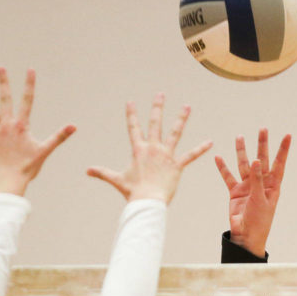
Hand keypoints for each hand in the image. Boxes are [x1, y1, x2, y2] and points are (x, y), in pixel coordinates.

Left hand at [0, 67, 75, 195]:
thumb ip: (59, 137)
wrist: (8, 180)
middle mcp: (6, 125)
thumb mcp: (45, 151)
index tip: (30, 70)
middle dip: (3, 83)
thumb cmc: (27, 167)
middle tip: (0, 68)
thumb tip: (73, 127)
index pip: (27, 100)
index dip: (29, 84)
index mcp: (21, 125)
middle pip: (5, 100)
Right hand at [87, 94, 211, 203]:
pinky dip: (200, 149)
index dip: (131, 114)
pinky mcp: (177, 165)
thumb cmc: (132, 192)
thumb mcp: (116, 180)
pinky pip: (190, 155)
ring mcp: (166, 155)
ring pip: (175, 133)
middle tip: (160, 94)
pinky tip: (210, 142)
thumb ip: (102, 173)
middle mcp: (152, 148)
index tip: (131, 102)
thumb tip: (87, 171)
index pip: (133, 128)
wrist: (147, 201)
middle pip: (155, 123)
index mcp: (138, 150)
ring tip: (187, 106)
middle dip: (157, 107)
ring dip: (181, 119)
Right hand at [214, 129, 290, 257]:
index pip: (279, 163)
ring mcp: (248, 186)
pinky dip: (223, 168)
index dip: (283, 150)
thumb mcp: (260, 199)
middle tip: (263, 129)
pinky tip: (218, 157)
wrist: (246, 235)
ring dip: (242, 152)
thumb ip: (257, 179)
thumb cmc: (259, 220)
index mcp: (272, 185)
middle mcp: (261, 183)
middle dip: (262, 145)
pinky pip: (229, 177)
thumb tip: (257, 160)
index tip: (288, 135)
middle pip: (263, 159)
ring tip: (239, 137)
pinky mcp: (236, 192)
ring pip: (244, 165)